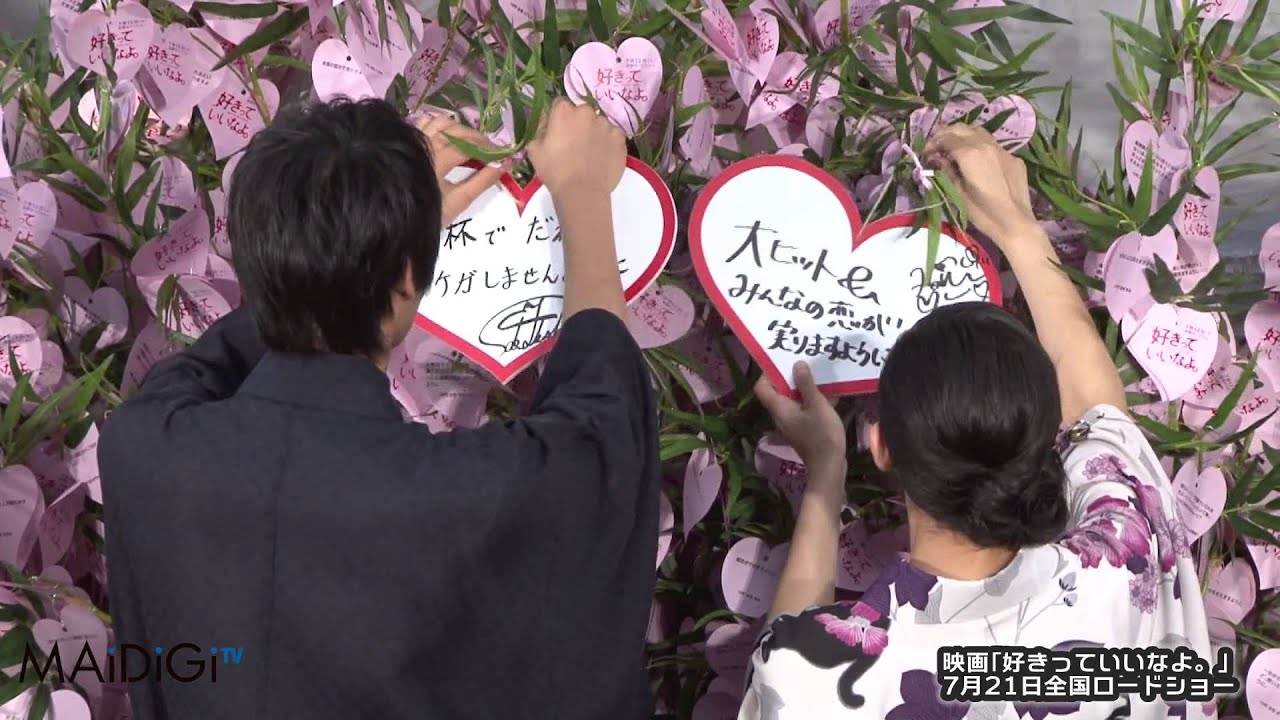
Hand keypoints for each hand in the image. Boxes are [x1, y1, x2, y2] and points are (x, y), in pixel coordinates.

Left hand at [416, 115, 510, 226]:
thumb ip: (482, 181)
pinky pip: (425, 123)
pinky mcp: (408, 142)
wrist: (396, 218)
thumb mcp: (459, 201)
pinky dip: (440, 125)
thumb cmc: (429, 213)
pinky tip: (450, 135)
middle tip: (491, 150)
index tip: (504, 154)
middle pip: (456, 131)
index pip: (467, 147)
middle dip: (477, 138)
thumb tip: (505, 163)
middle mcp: (424, 146)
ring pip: (441, 122)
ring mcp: (414, 142)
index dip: (488, 148)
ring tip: (472, 142)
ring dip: (460, 129)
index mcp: (436, 161)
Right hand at [527, 98, 625, 197]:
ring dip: (594, 132)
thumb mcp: (534, 149)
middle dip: (578, 123)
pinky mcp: (620, 138)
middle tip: (575, 144)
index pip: (560, 104)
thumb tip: (547, 122)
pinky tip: (602, 156)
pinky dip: (608, 142)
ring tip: (590, 153)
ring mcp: (606, 124)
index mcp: (564, 111)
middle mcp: (587, 112)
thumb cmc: (555, 171)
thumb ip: (540, 128)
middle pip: (582, 112)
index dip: (559, 118)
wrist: (582, 192)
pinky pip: (613, 135)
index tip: (558, 131)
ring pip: (599, 123)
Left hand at [754, 361, 846, 467]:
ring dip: (804, 387)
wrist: (829, 467)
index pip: (762, 387)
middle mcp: (781, 414)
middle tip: (805, 363)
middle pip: (778, 391)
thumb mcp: (817, 405)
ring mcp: (792, 422)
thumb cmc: (821, 435)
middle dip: (790, 376)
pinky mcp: (803, 428)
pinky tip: (830, 393)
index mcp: (779, 408)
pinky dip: (813, 400)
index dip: (768, 373)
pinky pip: (803, 408)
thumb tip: (796, 364)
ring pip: (793, 399)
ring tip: (819, 374)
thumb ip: (806, 384)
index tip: (784, 361)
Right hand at [924, 125, 1037, 243]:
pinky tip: (977, 160)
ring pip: (979, 132)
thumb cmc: (982, 212)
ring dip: (963, 135)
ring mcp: (1002, 150)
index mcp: (970, 154)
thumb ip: (947, 171)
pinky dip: (979, 146)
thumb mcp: (958, 193)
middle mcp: (986, 145)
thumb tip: (938, 159)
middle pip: (961, 129)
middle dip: (946, 134)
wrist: (1015, 222)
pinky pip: (993, 145)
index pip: (946, 139)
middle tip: (937, 146)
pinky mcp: (1013, 157)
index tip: (926, 154)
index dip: (933, 144)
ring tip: (955, 147)